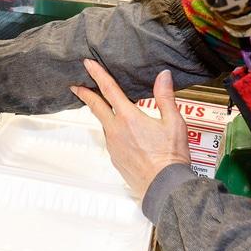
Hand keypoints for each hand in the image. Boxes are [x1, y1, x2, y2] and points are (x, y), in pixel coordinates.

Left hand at [71, 62, 190, 197]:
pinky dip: (112, 131)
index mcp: (129, 117)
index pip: (109, 89)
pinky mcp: (115, 158)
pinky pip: (111, 140)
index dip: (97, 74)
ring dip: (101, 114)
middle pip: (96, 106)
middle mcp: (116, 130)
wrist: (164, 186)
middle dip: (85, 94)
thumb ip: (165, 97)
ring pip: (104, 124)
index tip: (88, 64)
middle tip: (76, 86)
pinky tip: (122, 133)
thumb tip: (162, 76)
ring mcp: (113, 145)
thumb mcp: (174, 122)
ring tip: (103, 108)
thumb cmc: (170, 156)